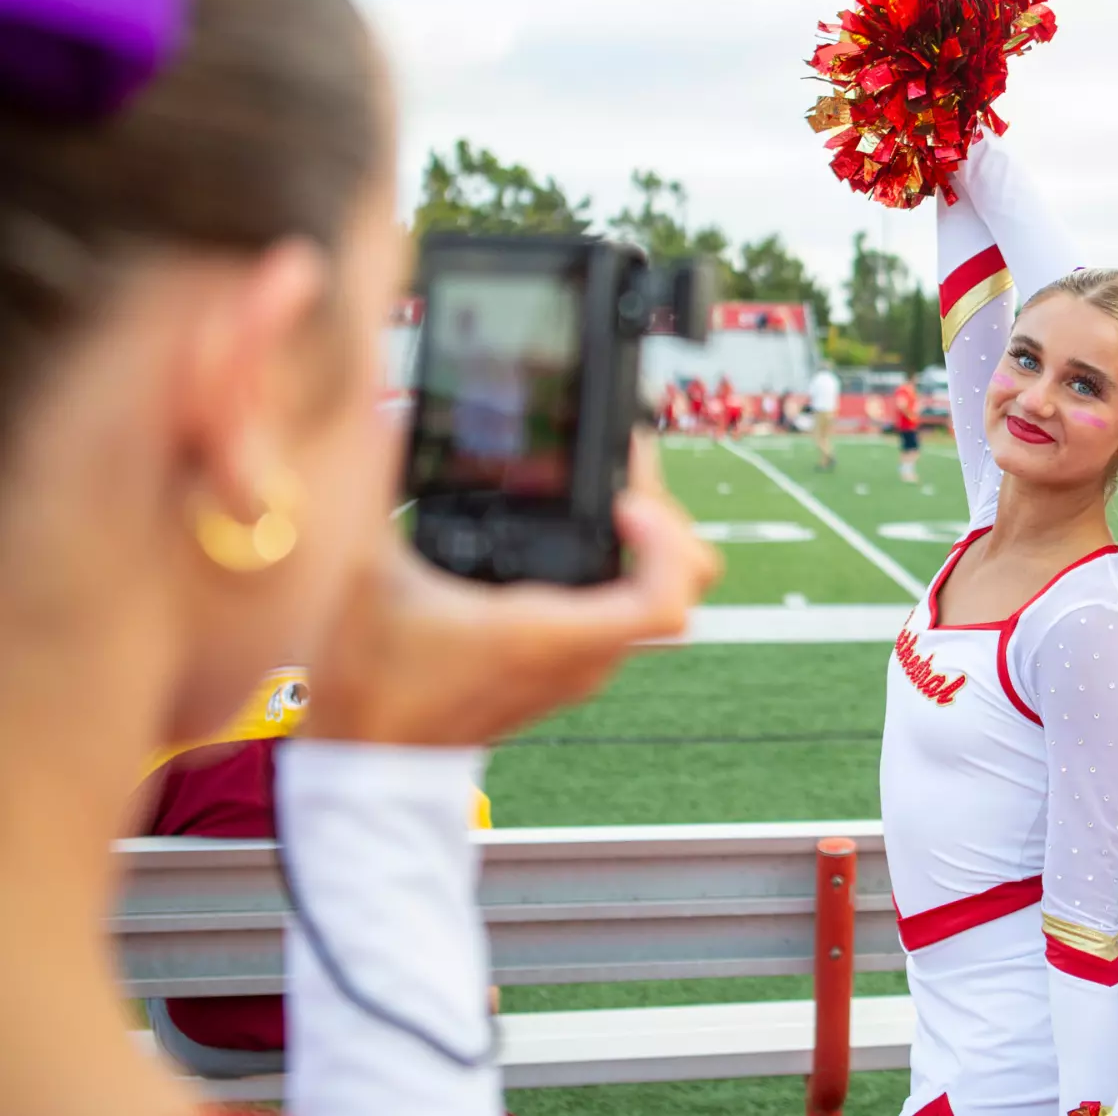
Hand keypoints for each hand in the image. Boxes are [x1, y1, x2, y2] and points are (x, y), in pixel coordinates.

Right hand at [302, 436, 720, 747]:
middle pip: (683, 591)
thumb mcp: (369, 576)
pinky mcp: (569, 668)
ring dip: (651, 546)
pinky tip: (583, 533)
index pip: (666, 602)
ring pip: (659, 601)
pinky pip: (628, 612)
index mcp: (551, 636)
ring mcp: (583, 667)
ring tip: (609, 495)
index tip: (626, 501)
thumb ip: (382, 488)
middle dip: (669, 526)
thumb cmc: (373, 684)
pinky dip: (625, 569)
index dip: (666, 542)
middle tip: (624, 482)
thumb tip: (386, 416)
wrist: (372, 765)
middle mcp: (584, 657)